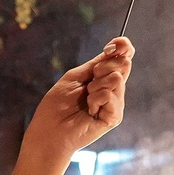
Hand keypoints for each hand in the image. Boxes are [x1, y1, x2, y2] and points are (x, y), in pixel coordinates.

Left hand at [23, 37, 132, 159]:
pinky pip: (111, 95)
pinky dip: (96, 99)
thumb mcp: (75, 77)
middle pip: (123, 64)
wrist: (49, 131)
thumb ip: (96, 64)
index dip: (123, 47)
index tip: (116, 43)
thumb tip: (116, 49)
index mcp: (102, 77)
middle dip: (102, 68)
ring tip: (86, 99)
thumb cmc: (56, 106)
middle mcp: (112, 89)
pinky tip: (89, 110)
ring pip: (116, 78)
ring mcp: (115, 103)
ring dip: (96, 86)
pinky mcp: (114, 116)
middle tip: (88, 83)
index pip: (122, 57)